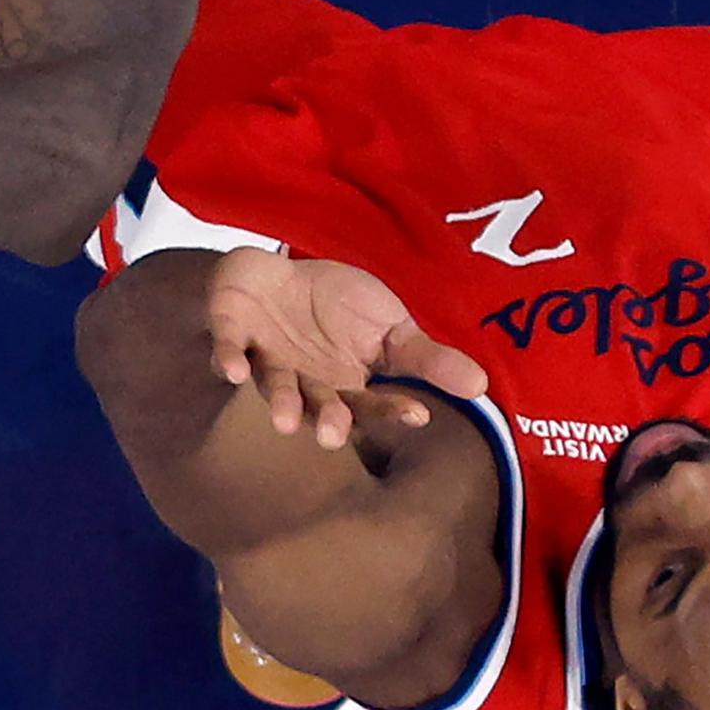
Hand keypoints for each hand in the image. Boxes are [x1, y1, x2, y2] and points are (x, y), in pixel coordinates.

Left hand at [201, 248, 490, 450]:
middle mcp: (304, 381)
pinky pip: (228, 348)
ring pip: (275, 386)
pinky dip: (228, 358)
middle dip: (326, 421)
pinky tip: (234, 371)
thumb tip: (482, 384)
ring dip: (281, 402)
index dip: (391, 408)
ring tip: (287, 422)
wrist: (276, 272)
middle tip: (333, 437)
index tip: (417, 415)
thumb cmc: (336, 306)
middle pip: (318, 406)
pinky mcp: (232, 331)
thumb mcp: (388, 326)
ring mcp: (266, 358)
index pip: (371, 402)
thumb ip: (425, 357)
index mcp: (343, 384)